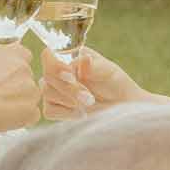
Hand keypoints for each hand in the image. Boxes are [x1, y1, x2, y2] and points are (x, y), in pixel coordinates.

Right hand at [0, 44, 38, 131]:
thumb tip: (0, 60)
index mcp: (10, 53)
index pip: (23, 54)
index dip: (14, 67)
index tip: (6, 75)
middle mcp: (24, 68)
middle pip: (27, 77)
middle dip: (16, 86)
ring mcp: (31, 89)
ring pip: (30, 95)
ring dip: (20, 102)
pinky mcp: (31, 110)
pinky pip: (32, 114)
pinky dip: (22, 118)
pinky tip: (5, 119)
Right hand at [40, 46, 154, 118]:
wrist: (122, 106)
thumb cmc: (116, 83)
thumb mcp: (109, 71)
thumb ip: (94, 66)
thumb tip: (83, 59)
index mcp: (68, 56)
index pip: (48, 56)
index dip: (56, 66)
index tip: (71, 77)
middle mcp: (58, 72)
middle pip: (47, 76)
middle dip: (69, 89)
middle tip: (89, 98)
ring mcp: (54, 90)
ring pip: (47, 93)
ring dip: (70, 100)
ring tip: (90, 103)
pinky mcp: (54, 108)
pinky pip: (49, 110)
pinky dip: (66, 113)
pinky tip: (81, 113)